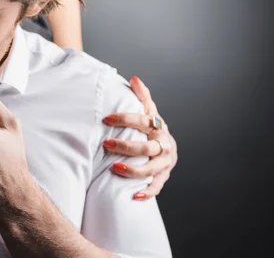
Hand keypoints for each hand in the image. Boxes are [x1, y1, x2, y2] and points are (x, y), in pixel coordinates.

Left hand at [102, 76, 177, 199]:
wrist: (167, 148)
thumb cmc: (152, 128)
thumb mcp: (149, 110)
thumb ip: (142, 95)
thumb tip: (134, 78)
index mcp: (158, 126)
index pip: (143, 120)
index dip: (124, 119)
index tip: (106, 119)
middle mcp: (164, 144)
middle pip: (147, 147)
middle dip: (126, 146)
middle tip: (106, 144)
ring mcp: (166, 162)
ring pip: (152, 168)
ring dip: (133, 170)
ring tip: (114, 168)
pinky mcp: (164, 176)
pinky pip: (157, 186)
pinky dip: (147, 191)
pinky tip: (133, 195)